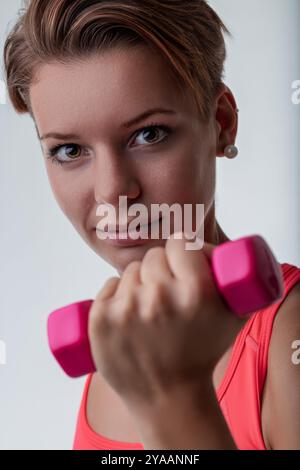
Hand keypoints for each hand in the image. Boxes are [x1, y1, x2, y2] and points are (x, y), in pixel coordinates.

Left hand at [87, 232, 248, 412]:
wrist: (167, 397)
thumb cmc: (200, 355)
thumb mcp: (232, 317)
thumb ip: (235, 281)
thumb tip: (225, 252)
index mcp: (195, 291)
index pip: (180, 242)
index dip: (182, 250)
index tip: (182, 262)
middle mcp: (159, 296)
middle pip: (153, 256)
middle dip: (161, 268)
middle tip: (166, 291)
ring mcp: (126, 308)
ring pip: (131, 271)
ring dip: (139, 283)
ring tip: (148, 310)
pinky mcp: (101, 318)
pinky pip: (108, 285)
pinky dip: (115, 294)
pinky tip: (127, 313)